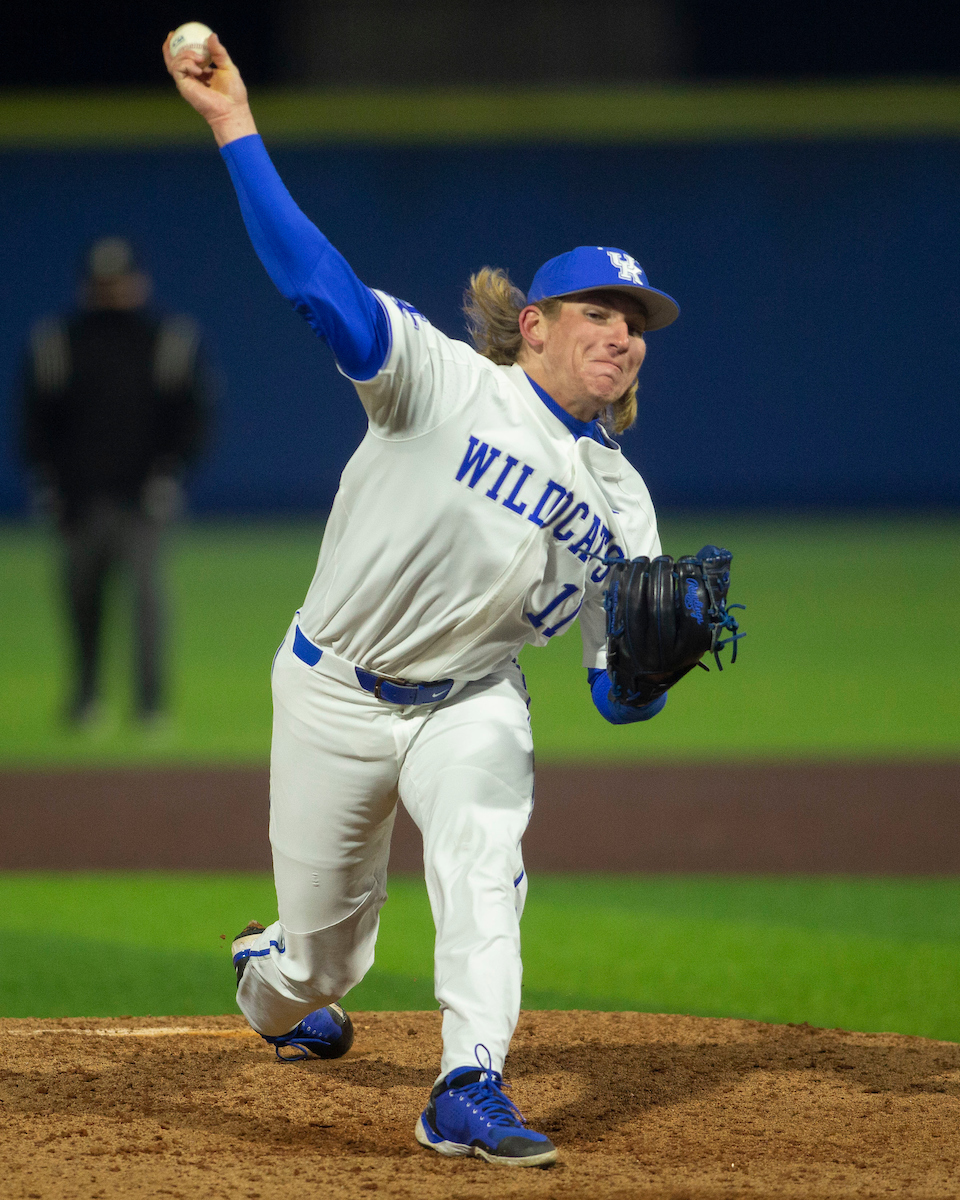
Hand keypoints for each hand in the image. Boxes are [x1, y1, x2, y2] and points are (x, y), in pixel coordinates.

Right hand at [162, 30, 256, 146]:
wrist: (231, 110)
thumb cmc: (233, 94)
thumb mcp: (227, 67)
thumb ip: (219, 52)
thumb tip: (211, 35)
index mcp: (202, 73)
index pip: (188, 58)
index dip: (183, 46)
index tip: (182, 33)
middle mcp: (192, 78)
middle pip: (175, 60)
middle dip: (170, 46)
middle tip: (172, 34)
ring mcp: (187, 83)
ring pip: (175, 62)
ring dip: (185, 55)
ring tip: (200, 58)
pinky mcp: (184, 87)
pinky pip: (178, 69)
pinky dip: (186, 64)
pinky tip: (198, 69)